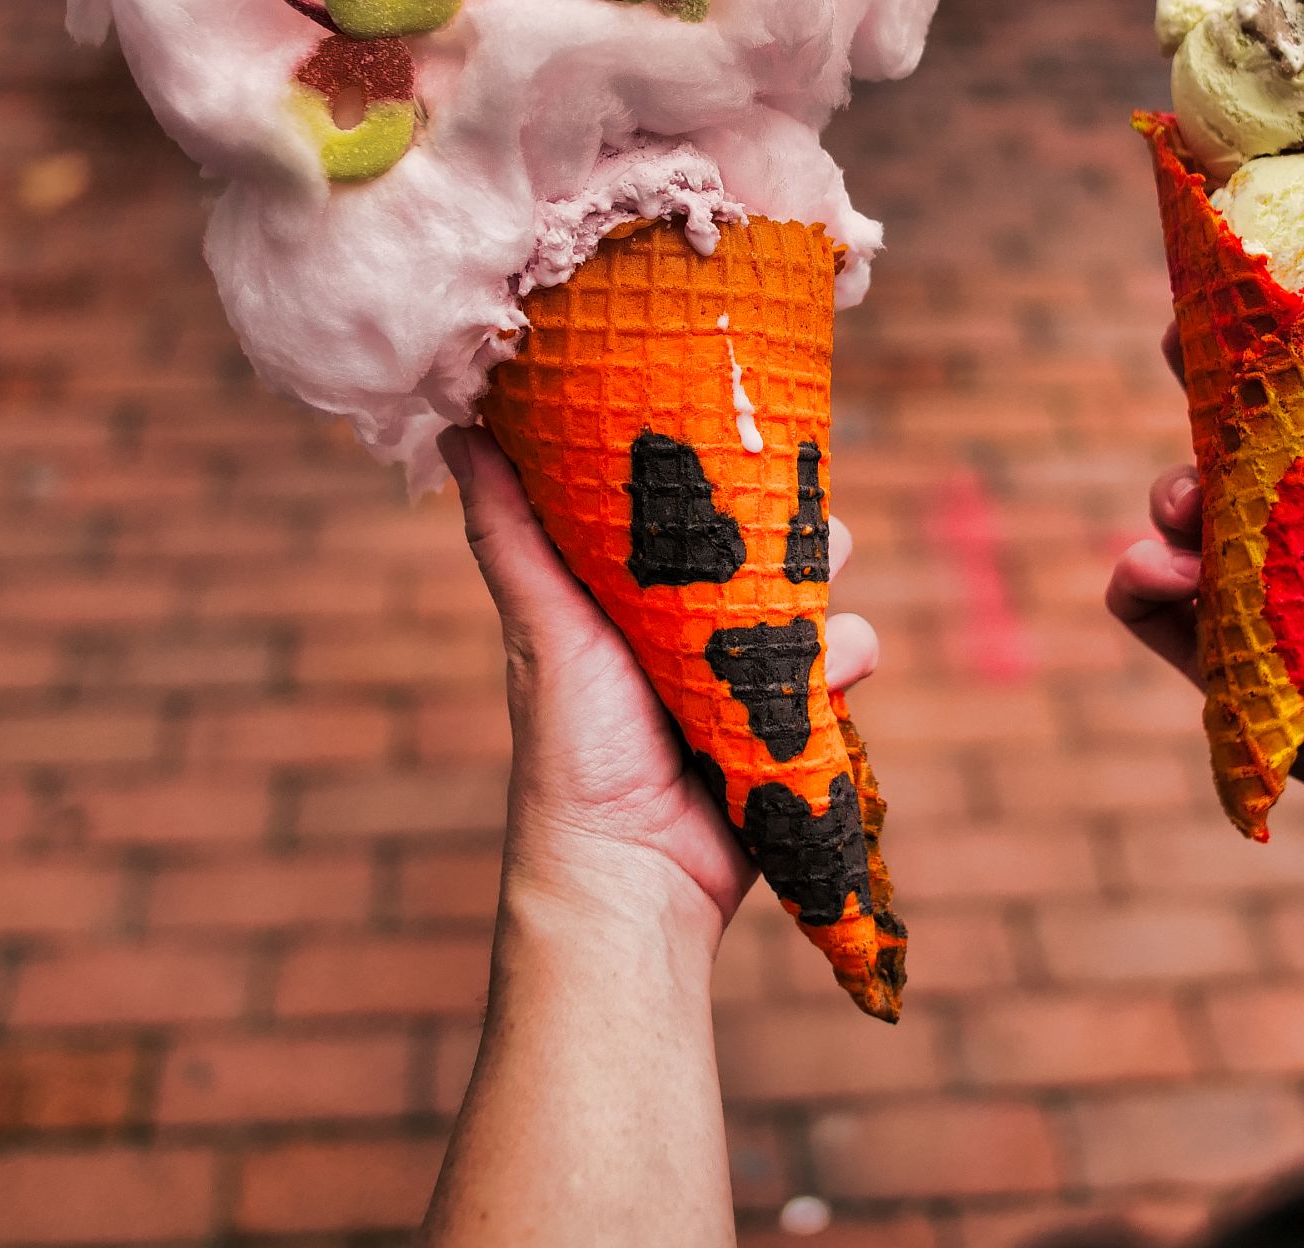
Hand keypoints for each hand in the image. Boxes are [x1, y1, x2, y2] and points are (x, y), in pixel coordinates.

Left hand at [440, 427, 877, 933]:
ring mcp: (748, 677)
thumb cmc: (570, 749)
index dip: (721, 472)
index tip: (745, 431)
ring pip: (818, 605)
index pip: (690, 512)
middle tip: (810, 524)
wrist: (632, 875)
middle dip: (799, 534)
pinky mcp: (793, 726)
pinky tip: (830, 680)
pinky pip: (843, 670)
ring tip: (812, 621)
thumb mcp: (543, 625)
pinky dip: (844, 669)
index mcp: (634, 598)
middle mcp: (696, 631)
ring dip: (828, 604)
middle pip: (769, 552)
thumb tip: (459, 427)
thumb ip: (510, 532)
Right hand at [1106, 332, 1303, 866]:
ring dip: (1170, 494)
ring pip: (1178, 521)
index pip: (1294, 415)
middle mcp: (1287, 539)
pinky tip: (1159, 564)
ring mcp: (1247, 595)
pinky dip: (1139, 577)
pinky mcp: (1220, 656)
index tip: (1247, 300)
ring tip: (1192, 499)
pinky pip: (1150, 608)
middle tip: (1179, 349)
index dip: (1262, 359)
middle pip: (1221, 452)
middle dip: (1192, 400)